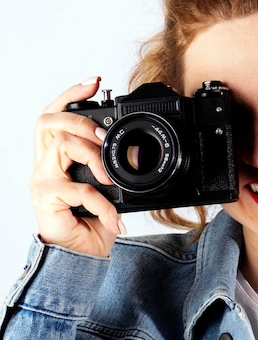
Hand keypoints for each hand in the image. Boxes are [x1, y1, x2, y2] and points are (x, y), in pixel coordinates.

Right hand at [30, 77, 125, 256]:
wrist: (80, 257)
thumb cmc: (91, 222)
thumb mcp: (104, 189)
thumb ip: (107, 167)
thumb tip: (131, 151)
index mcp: (56, 158)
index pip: (54, 116)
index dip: (70, 95)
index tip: (94, 82)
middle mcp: (45, 165)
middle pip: (49, 122)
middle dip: (81, 122)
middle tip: (104, 136)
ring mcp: (43, 181)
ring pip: (63, 146)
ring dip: (93, 157)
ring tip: (109, 177)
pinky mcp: (47, 199)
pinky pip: (80, 189)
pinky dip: (104, 204)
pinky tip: (115, 218)